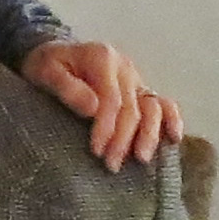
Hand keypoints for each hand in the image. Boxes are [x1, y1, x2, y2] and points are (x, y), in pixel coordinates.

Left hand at [21, 40, 179, 170]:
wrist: (52, 55)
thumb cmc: (45, 65)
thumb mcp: (44, 70)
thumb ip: (66, 87)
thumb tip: (93, 109)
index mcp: (102, 58)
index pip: (111, 99)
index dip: (107, 127)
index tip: (97, 151)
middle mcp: (124, 67)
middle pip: (132, 107)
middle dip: (123, 138)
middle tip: (111, 164)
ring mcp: (135, 78)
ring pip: (153, 106)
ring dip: (149, 134)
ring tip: (140, 159)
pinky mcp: (139, 89)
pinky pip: (162, 103)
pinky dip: (171, 119)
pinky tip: (173, 139)